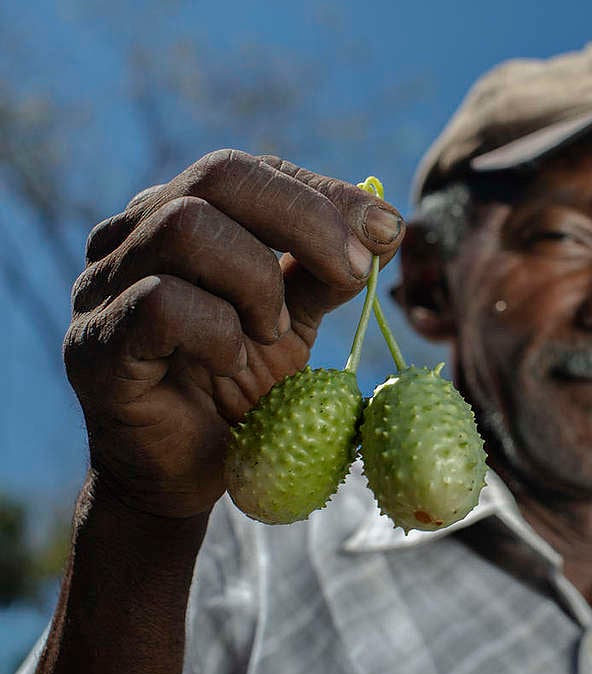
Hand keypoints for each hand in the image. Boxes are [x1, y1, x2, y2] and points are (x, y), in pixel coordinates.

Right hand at [64, 150, 403, 518]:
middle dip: (305, 220)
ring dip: (256, 280)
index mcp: (180, 215)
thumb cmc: (239, 387)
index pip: (253, 172)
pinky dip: (218, 329)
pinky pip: (158, 302)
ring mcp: (103, 286)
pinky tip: (234, 361)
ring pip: (185, 228)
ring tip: (274, 332)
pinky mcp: (93, 344)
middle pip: (219, 176)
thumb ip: (328, 272)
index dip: (325, 193)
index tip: (387, 229)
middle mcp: (132, 235)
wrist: (188, 473)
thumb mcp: (295, 318)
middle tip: (354, 272)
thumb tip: (389, 225)